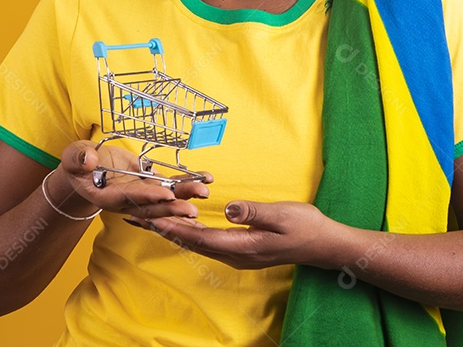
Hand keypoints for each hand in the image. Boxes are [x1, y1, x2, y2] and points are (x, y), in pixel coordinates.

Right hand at [51, 140, 210, 219]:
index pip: (129, 198)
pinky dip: (187, 182)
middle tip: (192, 209)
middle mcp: (127, 200)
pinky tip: (206, 179)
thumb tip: (88, 159)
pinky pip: (170, 184)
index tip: (165, 195)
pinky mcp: (150, 183)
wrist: (86, 168)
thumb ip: (78, 159)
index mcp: (108, 196)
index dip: (147, 197)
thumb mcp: (74, 158)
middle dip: (172, 208)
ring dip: (185, 196)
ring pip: (165, 198)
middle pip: (152, 207)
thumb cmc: (78, 164)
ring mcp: (141, 194)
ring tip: (204, 191)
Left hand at [137, 200, 344, 270]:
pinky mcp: (242, 249)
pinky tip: (183, 223)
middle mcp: (236, 254)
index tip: (152, 218)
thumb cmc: (305, 227)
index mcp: (243, 246)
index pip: (200, 237)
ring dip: (175, 231)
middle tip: (139, 217)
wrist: (323, 244)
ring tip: (152, 219)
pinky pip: (209, 242)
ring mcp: (238, 254)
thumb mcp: (282, 215)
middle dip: (165, 229)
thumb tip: (230, 208)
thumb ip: (254, 212)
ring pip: (199, 243)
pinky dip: (191, 232)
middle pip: (193, 242)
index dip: (175, 227)